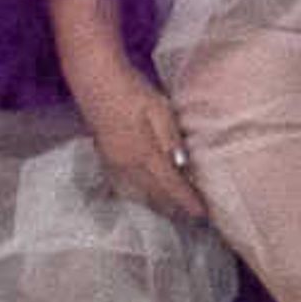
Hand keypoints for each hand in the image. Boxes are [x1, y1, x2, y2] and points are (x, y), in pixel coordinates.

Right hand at [79, 68, 209, 222]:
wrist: (97, 83)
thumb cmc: (133, 93)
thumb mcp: (160, 110)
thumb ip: (171, 138)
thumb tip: (182, 164)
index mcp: (143, 153)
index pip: (171, 185)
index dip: (187, 201)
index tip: (203, 214)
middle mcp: (126, 164)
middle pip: (154, 194)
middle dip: (174, 208)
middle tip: (194, 218)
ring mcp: (113, 163)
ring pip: (137, 193)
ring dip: (157, 204)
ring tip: (175, 212)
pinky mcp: (105, 157)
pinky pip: (123, 186)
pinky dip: (138, 195)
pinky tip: (146, 197)